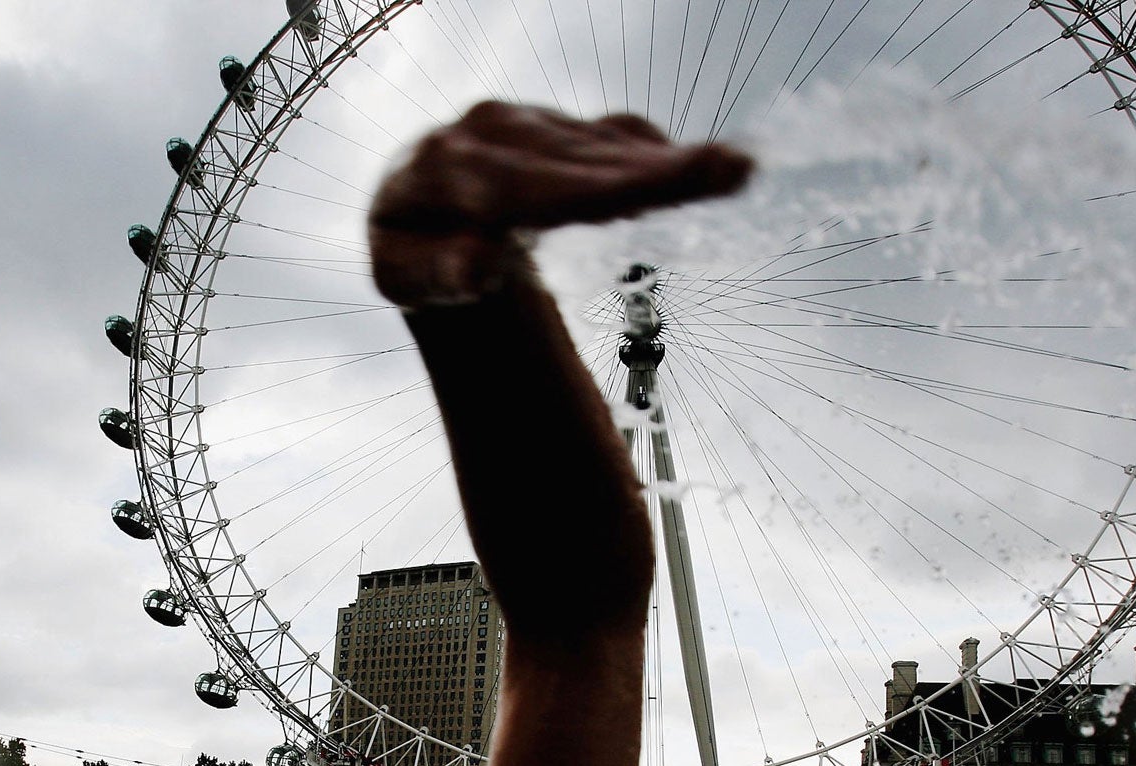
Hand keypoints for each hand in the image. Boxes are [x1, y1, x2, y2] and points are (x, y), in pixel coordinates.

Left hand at [370, 101, 752, 308]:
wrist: (416, 202)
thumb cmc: (413, 249)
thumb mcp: (401, 274)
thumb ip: (434, 272)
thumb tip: (481, 260)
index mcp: (448, 168)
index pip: (535, 186)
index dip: (601, 188)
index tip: (655, 189)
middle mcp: (492, 130)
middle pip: (587, 162)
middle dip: (659, 170)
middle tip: (734, 170)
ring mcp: (531, 122)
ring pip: (607, 146)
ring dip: (670, 161)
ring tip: (735, 169)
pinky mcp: (561, 126)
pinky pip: (615, 137)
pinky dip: (655, 154)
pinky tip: (701, 167)